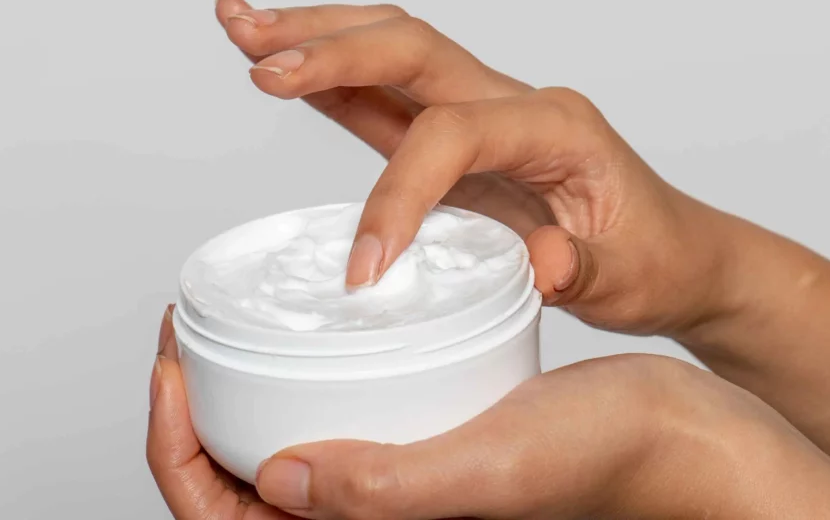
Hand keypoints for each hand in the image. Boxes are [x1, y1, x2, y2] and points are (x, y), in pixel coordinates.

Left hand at [148, 306, 829, 518]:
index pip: (226, 516)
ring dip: (230, 395)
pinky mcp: (411, 435)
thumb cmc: (599, 459)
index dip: (174, 446)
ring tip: (218, 329)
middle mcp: (371, 512)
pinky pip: (327, 415)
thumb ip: (383, 490)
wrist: (662, 429)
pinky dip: (291, 378)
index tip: (167, 365)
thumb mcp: (486, 471)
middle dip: (185, 418)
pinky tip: (294, 334)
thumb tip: (279, 478)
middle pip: (235, 483)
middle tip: (177, 338)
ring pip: (275, 445)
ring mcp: (388, 473)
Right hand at [214, 0, 735, 337]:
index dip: (399, 193)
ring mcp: (479, 113)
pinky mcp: (454, 141)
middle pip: (411, 48)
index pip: (453, 134)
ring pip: (389, 53)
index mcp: (555, 126)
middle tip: (259, 60)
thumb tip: (540, 266)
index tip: (366, 265)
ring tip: (242, 28)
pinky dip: (328, 80)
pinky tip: (281, 68)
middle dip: (330, 51)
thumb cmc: (651, 256)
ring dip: (314, 39)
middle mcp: (511, 103)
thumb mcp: (629, 277)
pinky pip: (383, 98)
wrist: (667, 251)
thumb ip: (583, 270)